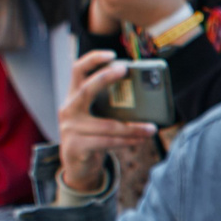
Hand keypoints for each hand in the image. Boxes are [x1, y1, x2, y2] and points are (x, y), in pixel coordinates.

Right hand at [56, 50, 157, 197]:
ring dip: (133, 127)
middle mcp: (69, 109)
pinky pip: (107, 142)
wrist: (78, 166)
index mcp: (74, 96)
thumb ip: (111, 104)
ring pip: (107, 125)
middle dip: (105, 77)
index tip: (112, 54)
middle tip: (125, 70)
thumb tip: (147, 95)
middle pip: (86, 89)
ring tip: (152, 128)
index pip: (78, 70)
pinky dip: (127, 141)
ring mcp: (70, 129)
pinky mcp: (75, 147)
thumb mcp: (97, 115)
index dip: (93, 59)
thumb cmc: (94, 135)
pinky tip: (141, 139)